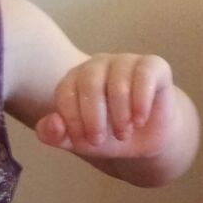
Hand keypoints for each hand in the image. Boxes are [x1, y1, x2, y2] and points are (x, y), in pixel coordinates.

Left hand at [37, 53, 175, 157]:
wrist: (145, 137)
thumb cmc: (107, 134)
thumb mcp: (78, 140)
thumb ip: (55, 134)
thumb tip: (51, 124)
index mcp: (74, 78)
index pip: (65, 92)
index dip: (72, 120)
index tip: (82, 140)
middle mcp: (97, 64)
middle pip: (90, 83)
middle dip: (93, 118)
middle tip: (99, 141)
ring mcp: (125, 61)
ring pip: (118, 83)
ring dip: (119, 116)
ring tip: (122, 134)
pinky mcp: (152, 65)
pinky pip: (144, 77)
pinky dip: (141, 103)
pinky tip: (140, 120)